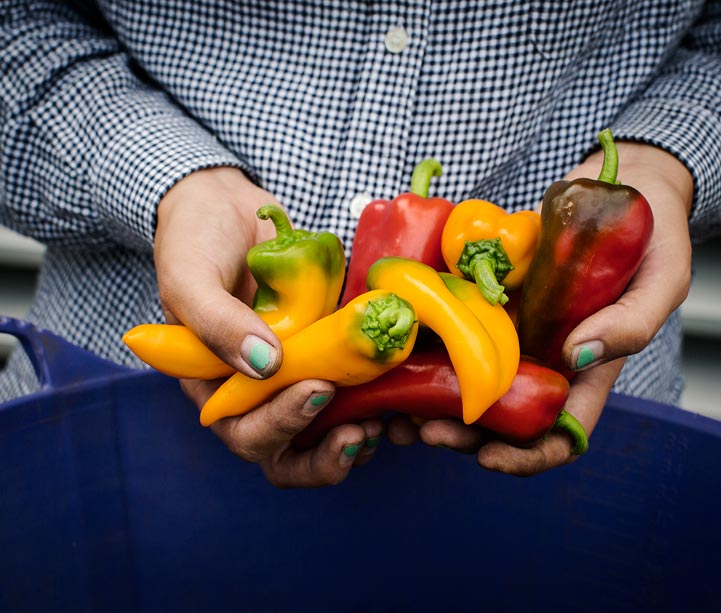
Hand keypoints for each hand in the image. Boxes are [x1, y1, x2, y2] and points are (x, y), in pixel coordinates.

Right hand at [155, 167, 378, 485]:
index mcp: (215, 386)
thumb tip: (264, 365)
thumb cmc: (196, 239)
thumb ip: (215, 322)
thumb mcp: (190, 275)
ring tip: (382, 420)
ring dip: (354, 438)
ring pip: (323, 432)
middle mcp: (257, 389)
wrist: (227, 205)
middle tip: (359, 431)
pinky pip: (352, 391)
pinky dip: (374, 399)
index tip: (317, 388)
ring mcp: (296, 372)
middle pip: (287, 453)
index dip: (281, 426)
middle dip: (324, 456)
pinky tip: (394, 388)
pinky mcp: (328, 351)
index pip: (245, 433)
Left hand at [388, 142, 693, 475]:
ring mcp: (514, 331)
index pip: (560, 434)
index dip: (526, 459)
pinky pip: (455, 330)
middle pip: (502, 420)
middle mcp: (546, 359)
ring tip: (396, 413)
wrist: (620, 186)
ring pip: (469, 384)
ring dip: (432, 405)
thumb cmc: (656, 236)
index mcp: (588, 371)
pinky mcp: (488, 300)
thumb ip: (632, 323)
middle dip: (463, 435)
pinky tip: (397, 356)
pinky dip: (426, 350)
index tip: (487, 459)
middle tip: (424, 430)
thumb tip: (577, 355)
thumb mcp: (663, 280)